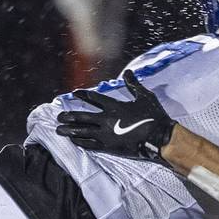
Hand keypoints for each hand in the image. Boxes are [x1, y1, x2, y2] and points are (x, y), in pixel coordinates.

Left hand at [56, 70, 176, 159]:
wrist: (159, 137)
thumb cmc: (153, 116)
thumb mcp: (144, 96)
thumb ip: (133, 84)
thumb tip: (128, 72)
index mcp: (114, 106)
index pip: (94, 99)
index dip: (83, 96)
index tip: (74, 94)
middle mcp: (106, 119)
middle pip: (83, 117)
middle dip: (69, 116)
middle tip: (58, 117)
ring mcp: (106, 134)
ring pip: (83, 131)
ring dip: (70, 130)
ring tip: (59, 130)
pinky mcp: (109, 147)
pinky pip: (91, 144)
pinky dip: (81, 142)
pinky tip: (74, 141)